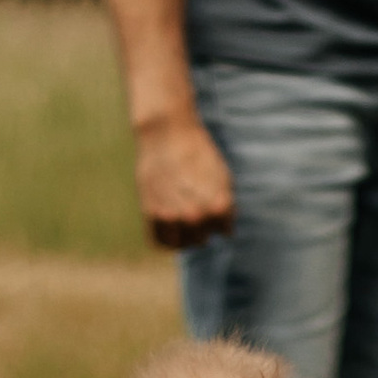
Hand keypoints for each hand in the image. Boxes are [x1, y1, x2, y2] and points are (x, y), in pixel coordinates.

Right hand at [134, 109, 235, 249]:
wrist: (167, 133)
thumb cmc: (198, 153)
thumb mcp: (223, 178)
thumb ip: (226, 207)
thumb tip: (226, 234)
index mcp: (218, 207)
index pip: (224, 230)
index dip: (220, 218)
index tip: (212, 200)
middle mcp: (195, 216)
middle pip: (202, 239)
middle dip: (202, 226)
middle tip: (193, 203)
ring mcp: (172, 217)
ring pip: (182, 244)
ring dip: (184, 235)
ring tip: (181, 216)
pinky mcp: (151, 214)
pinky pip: (160, 242)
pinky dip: (167, 238)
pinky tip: (168, 224)